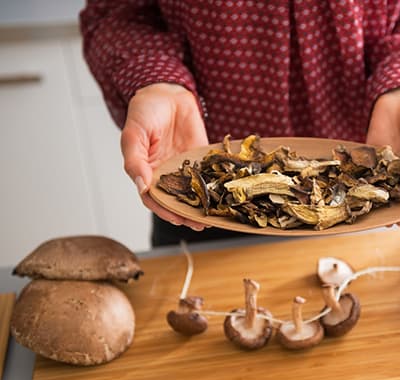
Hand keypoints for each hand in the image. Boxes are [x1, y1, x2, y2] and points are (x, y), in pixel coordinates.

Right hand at [121, 83, 207, 229]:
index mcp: (146, 172)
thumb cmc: (144, 112)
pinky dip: (215, 185)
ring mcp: (184, 167)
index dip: (165, 210)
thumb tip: (142, 186)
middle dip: (187, 214)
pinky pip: (208, 174)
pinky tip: (224, 195)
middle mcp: (165, 173)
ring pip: (193, 191)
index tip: (177, 219)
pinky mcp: (200, 158)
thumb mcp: (133, 135)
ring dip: (202, 205)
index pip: (154, 198)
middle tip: (200, 224)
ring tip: (215, 217)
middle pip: (176, 200)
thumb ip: (135, 161)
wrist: (166, 93)